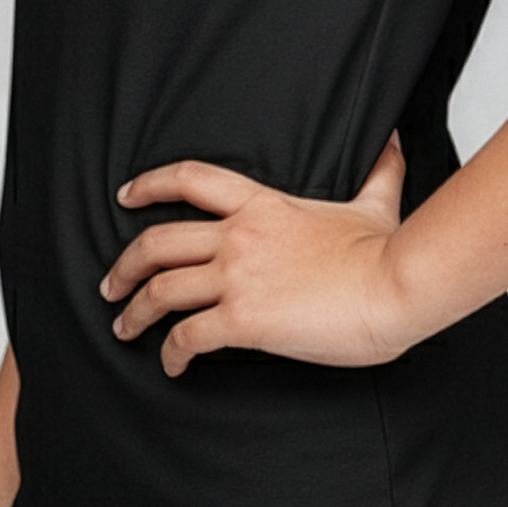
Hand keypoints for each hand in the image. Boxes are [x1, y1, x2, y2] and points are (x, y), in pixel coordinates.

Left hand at [99, 129, 415, 377]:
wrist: (395, 286)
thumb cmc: (386, 252)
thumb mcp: (376, 202)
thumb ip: (379, 171)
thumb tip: (394, 141)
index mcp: (263, 205)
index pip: (191, 179)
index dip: (150, 184)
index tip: (127, 196)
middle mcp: (239, 237)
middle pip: (157, 242)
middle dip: (125, 265)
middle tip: (112, 284)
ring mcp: (238, 277)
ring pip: (161, 290)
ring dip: (134, 312)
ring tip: (124, 327)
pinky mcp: (244, 320)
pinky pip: (187, 337)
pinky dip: (170, 354)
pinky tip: (172, 365)